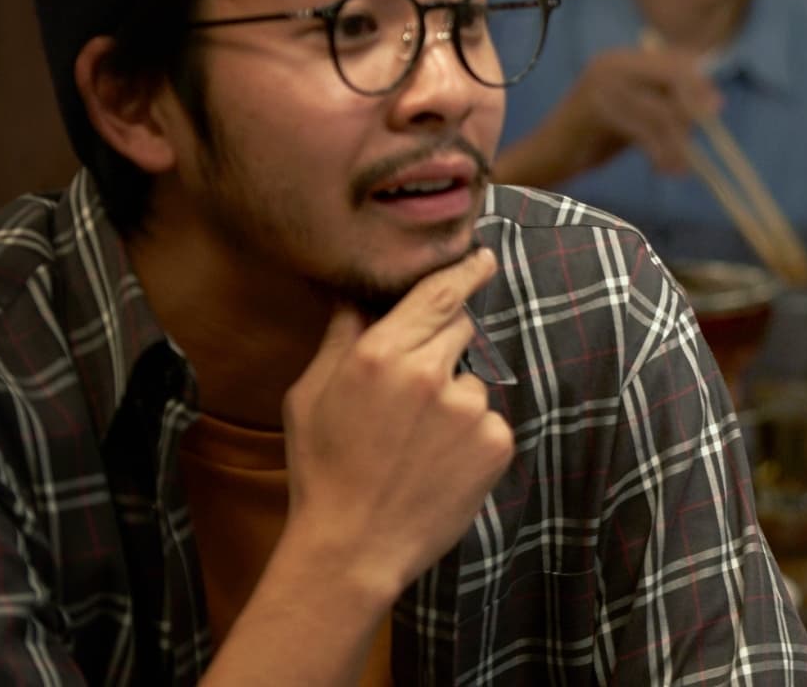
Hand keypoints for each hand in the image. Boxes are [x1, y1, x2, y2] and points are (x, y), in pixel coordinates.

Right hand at [277, 247, 513, 604]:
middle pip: (460, 328)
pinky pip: (490, 420)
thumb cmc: (323, 470)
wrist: (352, 549)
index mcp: (380, 354)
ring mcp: (469, 409)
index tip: (481, 258)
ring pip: (474, 380)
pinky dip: (472, 436)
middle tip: (414, 392)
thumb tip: (357, 292)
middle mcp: (430, 373)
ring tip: (417, 443)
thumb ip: (341, 336)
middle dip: (443, 346)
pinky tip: (438, 464)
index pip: (438, 293)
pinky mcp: (496, 443)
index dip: (465, 271)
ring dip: (455, 398)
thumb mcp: (310, 395)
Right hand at [496, 47, 719, 183]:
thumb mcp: (635, 115)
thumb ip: (665, 105)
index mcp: (622, 59)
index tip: (716, 106)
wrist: (544, 158)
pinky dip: (660, 151)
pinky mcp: (594, 109)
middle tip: (704, 136)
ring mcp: (601, 84)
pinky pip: (642, 129)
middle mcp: (612, 63)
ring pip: (660, 109)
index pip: (673, 59)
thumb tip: (712, 103)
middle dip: (693, 106)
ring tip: (682, 166)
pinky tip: (666, 168)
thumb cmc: (591, 140)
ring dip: (677, 141)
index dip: (698, 81)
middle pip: (672, 76)